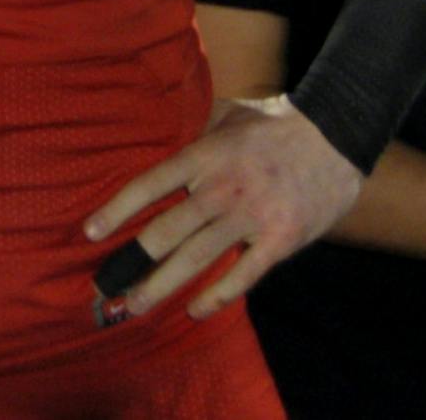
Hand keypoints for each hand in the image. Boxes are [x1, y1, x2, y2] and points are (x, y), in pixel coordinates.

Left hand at [85, 95, 361, 319]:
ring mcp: (251, 216)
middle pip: (166, 232)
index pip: (149, 186)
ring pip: (196, 258)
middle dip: (132, 262)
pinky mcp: (280, 239)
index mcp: (203, 156)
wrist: (335, 137)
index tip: (90, 233)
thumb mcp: (227, 116)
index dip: (116, 210)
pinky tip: (194, 310)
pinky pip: (243, 275)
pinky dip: (217, 295)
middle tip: (105, 287)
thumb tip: (157, 129)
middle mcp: (221, 188)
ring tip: (134, 306)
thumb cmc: (274, 124)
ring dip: (162, 286)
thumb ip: (193, 131)